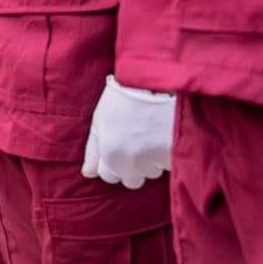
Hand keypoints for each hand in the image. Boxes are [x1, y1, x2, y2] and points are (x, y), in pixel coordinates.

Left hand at [82, 75, 175, 189]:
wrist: (155, 83)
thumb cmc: (124, 98)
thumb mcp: (100, 120)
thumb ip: (92, 150)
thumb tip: (88, 173)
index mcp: (110, 153)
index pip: (108, 177)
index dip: (112, 164)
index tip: (118, 149)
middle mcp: (130, 163)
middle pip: (130, 180)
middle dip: (131, 168)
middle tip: (135, 145)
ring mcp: (154, 161)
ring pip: (150, 174)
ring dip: (150, 162)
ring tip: (150, 137)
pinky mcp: (174, 157)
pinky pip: (168, 166)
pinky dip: (167, 157)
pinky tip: (164, 137)